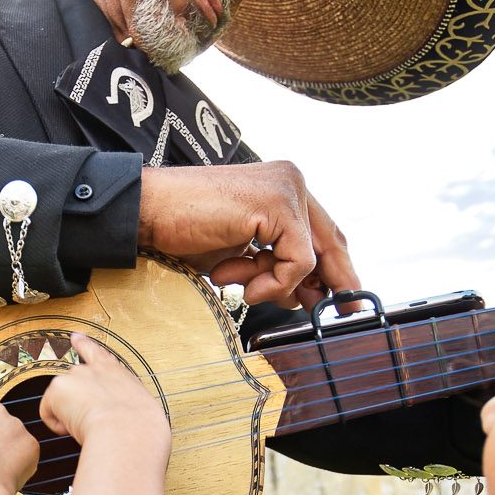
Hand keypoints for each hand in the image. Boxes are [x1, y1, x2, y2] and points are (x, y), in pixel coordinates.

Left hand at [40, 335, 168, 453]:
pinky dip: (57, 425)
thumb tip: (117, 417)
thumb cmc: (138, 427)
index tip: (75, 337)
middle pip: (73, 380)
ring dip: (69, 415)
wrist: (126, 429)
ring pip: (61, 400)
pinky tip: (71, 429)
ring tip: (88, 426)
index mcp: (116, 373)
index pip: (97, 353)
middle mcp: (94, 370)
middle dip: (73, 399)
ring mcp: (75, 375)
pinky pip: (48, 413)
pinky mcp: (58, 387)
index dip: (84, 344)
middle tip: (86, 419)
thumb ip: (123, 406)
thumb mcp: (138, 410)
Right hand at [137, 161, 358, 310]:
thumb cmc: (185, 233)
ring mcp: (286, 188)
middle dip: (333, 282)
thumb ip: (274, 267)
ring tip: (239, 284)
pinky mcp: (277, 203)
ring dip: (276, 285)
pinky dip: (274, 281)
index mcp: (282, 187)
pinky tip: (239, 282)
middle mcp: (291, 181)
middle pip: (331, 240)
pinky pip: (298, 261)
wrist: (148, 214)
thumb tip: (307, 296)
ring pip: (311, 257)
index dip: (337, 267)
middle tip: (344, 314)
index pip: (323, 231)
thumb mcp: (241, 256)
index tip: (346, 301)